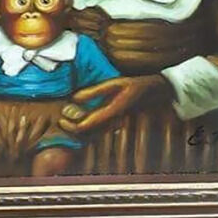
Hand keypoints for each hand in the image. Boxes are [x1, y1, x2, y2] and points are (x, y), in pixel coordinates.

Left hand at [58, 74, 172, 134]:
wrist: (156, 93)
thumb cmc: (136, 85)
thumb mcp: (116, 84)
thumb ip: (95, 91)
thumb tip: (75, 98)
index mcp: (111, 113)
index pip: (86, 126)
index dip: (71, 125)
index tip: (62, 117)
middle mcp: (112, 122)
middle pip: (87, 134)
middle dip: (71, 128)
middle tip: (62, 117)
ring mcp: (114, 124)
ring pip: (91, 133)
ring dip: (77, 126)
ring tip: (68, 114)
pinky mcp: (114, 122)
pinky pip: (97, 128)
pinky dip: (85, 124)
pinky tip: (80, 114)